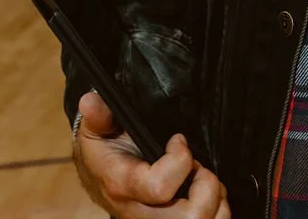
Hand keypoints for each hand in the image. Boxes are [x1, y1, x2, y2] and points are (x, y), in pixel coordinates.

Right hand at [73, 90, 229, 218]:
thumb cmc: (103, 151)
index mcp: (122, 186)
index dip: (180, 159)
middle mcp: (139, 214)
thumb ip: (99, 114)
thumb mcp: (97, 129)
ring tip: (204, 180)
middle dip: (207, 186)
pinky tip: (205, 194)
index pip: (161, 187)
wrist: (97, 177)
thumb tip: (90, 100)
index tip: (178, 140)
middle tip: (199, 167)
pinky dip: (217, 212)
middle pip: (190, 218)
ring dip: (215, 201)